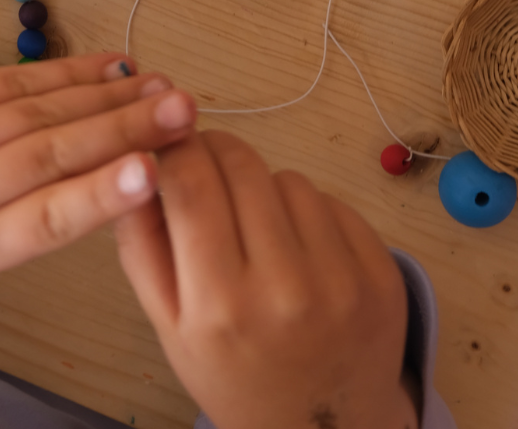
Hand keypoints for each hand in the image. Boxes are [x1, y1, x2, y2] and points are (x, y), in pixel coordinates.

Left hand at [0, 53, 195, 273]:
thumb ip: (45, 213)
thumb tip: (129, 173)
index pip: (43, 219)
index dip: (100, 196)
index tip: (153, 174)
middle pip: (49, 153)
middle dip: (123, 129)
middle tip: (183, 111)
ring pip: (37, 109)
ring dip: (106, 95)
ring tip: (161, 87)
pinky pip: (12, 77)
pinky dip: (67, 71)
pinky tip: (110, 67)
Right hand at [115, 131, 418, 428]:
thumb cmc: (232, 374)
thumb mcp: (168, 324)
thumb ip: (141, 244)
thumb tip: (135, 166)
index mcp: (219, 303)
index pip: (189, 182)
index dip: (175, 147)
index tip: (170, 144)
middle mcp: (284, 287)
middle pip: (240, 166)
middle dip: (216, 154)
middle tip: (208, 170)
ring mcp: (342, 280)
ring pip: (288, 179)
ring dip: (264, 186)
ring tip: (257, 225)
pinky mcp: (383, 275)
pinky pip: (333, 202)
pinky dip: (308, 211)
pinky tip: (298, 245)